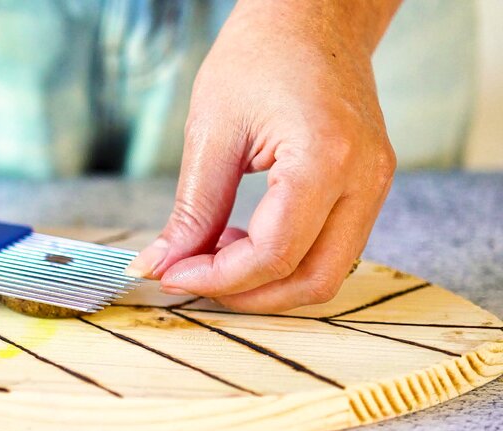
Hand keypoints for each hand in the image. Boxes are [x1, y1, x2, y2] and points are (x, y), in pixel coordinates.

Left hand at [126, 0, 398, 312]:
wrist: (311, 16)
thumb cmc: (259, 54)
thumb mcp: (211, 131)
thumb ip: (192, 209)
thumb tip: (163, 263)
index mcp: (325, 159)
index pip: (274, 254)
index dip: (217, 277)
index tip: (171, 274)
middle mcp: (364, 180)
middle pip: (313, 281)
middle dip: (247, 295)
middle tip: (191, 277)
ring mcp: (375, 185)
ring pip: (327, 273)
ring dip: (267, 280)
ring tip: (215, 252)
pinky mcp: (368, 186)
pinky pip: (332, 247)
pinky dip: (286, 259)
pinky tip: (243, 238)